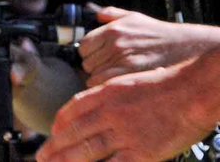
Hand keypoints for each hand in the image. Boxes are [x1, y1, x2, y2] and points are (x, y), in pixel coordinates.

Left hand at [38, 57, 217, 161]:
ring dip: (67, 161)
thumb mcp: (128, 80)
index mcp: (105, 93)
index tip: (53, 132)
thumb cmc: (167, 84)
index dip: (60, 124)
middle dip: (55, 147)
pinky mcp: (142, 153)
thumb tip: (95, 102)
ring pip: (87, 151)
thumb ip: (109, 93)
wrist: (192, 91)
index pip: (72, 110)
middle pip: (75, 133)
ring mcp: (124, 134)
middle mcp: (110, 113)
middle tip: (42, 156)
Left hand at [78, 7, 219, 85]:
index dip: (88, 53)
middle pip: (87, 62)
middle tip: (105, 68)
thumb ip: (112, 13)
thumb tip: (97, 14)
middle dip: (93, 66)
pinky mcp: (130, 74)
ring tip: (111, 76)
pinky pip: (104, 84)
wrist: (181, 47)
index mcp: (111, 30)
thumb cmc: (156, 33)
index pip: (83, 46)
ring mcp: (122, 60)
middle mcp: (114, 44)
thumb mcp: (133, 17)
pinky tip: (114, 84)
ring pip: (93, 75)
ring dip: (99, 77)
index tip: (96, 57)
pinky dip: (105, 86)